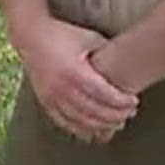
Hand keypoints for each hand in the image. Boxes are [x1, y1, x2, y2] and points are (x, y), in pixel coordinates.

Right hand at [12, 19, 137, 142]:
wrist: (30, 36)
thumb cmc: (62, 34)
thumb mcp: (89, 38)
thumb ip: (107, 52)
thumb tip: (128, 62)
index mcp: (75, 71)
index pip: (104, 94)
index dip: (121, 102)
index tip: (133, 102)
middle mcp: (62, 87)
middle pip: (94, 111)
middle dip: (115, 116)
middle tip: (129, 114)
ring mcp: (52, 97)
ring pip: (81, 121)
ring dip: (101, 126)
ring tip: (116, 124)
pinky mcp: (45, 101)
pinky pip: (65, 122)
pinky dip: (81, 129)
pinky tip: (94, 130)